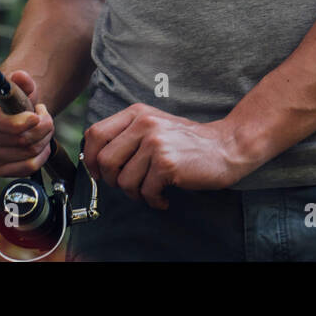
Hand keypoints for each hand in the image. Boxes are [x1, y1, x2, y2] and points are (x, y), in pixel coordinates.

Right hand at [0, 70, 53, 176]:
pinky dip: (42, 154)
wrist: (9, 112)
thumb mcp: (16, 82)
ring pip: (27, 152)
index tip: (36, 116)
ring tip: (42, 125)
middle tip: (44, 114)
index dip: (20, 121)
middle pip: (18, 138)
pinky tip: (41, 141)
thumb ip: (21, 78)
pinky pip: (28, 167)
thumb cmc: (11, 96)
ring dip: (44, 137)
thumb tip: (21, 76)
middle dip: (42, 125)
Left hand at [82, 104, 252, 209]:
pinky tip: (163, 198)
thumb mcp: (154, 126)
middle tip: (130, 186)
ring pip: (124, 181)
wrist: (226, 146)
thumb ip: (127, 135)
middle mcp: (144, 124)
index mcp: (136, 114)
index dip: (90, 158)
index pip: (95, 134)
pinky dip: (153, 201)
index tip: (98, 172)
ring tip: (151, 192)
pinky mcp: (167, 163)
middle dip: (113, 181)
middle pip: (105, 160)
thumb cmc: (187, 142)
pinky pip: (146, 191)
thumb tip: (94, 159)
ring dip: (136, 194)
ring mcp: (155, 143)